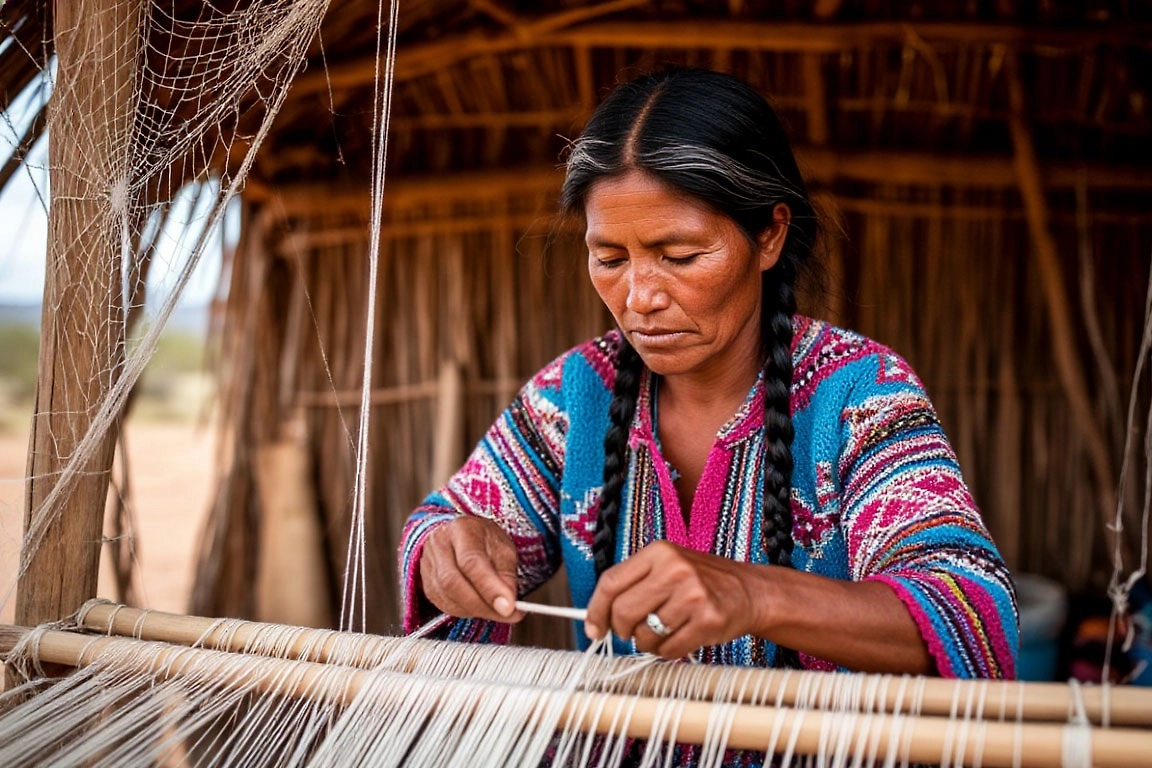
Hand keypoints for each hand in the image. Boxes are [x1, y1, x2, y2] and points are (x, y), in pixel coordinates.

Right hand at [419, 516, 522, 622]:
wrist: (464, 537)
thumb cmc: (486, 542)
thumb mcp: (504, 550)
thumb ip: (507, 577)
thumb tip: (509, 607)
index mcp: (462, 530)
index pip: (471, 562)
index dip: (490, 588)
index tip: (508, 608)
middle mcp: (439, 544)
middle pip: (452, 582)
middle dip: (481, 605)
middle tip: (507, 615)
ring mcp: (427, 563)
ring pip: (446, 597)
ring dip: (475, 610)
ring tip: (495, 609)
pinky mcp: (425, 583)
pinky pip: (443, 604)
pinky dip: (464, 611)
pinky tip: (478, 607)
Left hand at [583, 540, 765, 658]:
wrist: (750, 591)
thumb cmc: (701, 581)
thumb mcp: (667, 567)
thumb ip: (634, 584)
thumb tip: (594, 620)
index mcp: (659, 552)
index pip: (611, 582)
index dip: (595, 610)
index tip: (593, 629)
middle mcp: (675, 569)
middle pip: (623, 611)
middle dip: (621, 630)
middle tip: (630, 633)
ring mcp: (693, 594)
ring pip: (644, 635)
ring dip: (647, 642)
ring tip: (662, 633)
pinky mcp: (708, 619)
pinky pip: (668, 649)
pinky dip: (666, 651)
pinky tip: (678, 639)